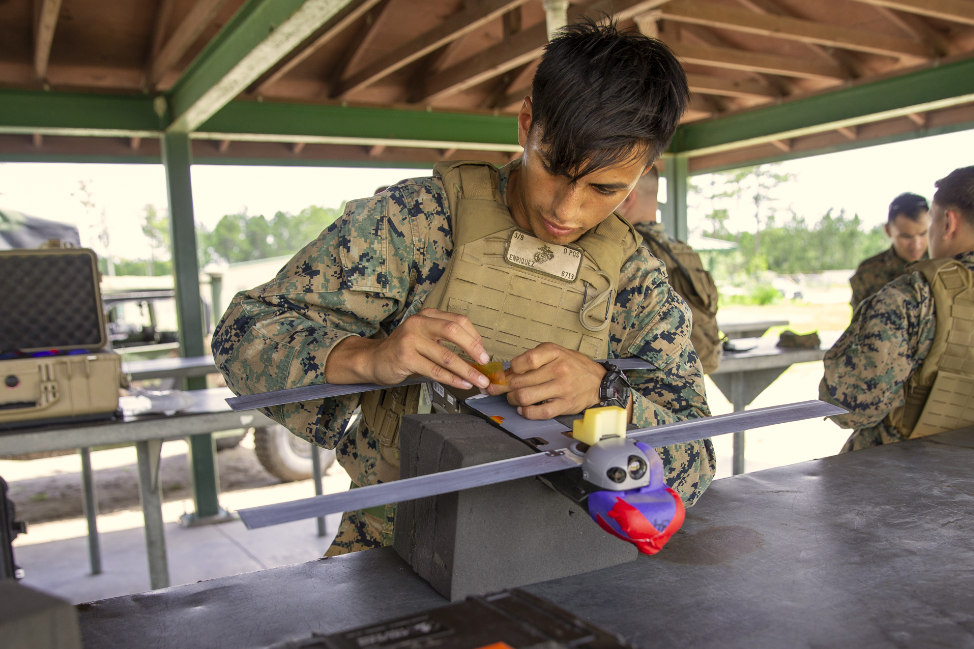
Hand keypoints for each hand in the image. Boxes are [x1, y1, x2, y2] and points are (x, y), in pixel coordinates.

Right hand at [325, 308, 491, 389]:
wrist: (374, 359)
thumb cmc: (404, 349)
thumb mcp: (425, 337)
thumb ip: (446, 340)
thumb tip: (476, 354)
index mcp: (428, 315)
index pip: (459, 321)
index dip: (475, 337)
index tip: (484, 353)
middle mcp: (419, 323)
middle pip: (454, 331)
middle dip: (474, 348)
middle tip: (485, 363)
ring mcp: (411, 339)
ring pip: (446, 356)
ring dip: (467, 370)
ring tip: (479, 380)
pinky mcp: (405, 357)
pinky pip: (435, 370)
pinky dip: (452, 379)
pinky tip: (462, 384)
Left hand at [487, 343, 606, 419]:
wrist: (597, 380)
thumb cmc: (573, 365)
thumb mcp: (554, 353)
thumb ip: (532, 359)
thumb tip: (506, 373)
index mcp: (554, 353)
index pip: (524, 361)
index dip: (510, 369)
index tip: (507, 373)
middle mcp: (559, 369)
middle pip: (520, 381)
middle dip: (504, 387)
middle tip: (500, 388)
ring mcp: (562, 388)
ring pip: (525, 397)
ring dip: (513, 399)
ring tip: (513, 398)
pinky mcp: (564, 405)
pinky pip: (539, 412)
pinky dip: (526, 412)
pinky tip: (523, 409)